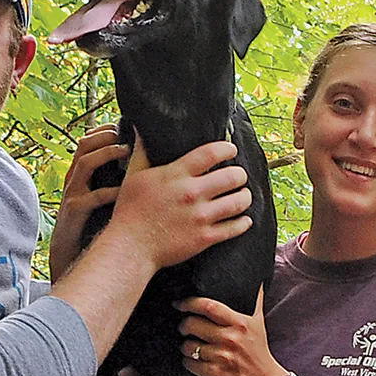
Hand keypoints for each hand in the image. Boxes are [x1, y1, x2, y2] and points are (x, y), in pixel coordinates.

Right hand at [49, 125, 128, 278]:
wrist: (72, 253)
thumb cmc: (95, 223)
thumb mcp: (104, 196)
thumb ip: (116, 179)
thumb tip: (143, 164)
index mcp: (83, 173)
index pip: (89, 141)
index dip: (104, 129)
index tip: (124, 124)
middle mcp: (76, 179)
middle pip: (84, 146)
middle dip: (104, 136)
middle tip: (126, 133)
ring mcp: (73, 194)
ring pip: (84, 165)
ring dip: (105, 155)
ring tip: (125, 150)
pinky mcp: (75, 212)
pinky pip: (90, 198)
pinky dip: (107, 192)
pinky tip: (123, 190)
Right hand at [107, 139, 253, 272]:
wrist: (130, 246)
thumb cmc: (130, 210)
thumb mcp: (134, 176)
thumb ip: (142, 153)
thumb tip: (140, 129)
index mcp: (176, 175)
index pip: (211, 154)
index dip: (227, 149)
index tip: (231, 150)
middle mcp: (191, 193)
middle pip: (233, 176)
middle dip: (240, 175)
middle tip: (239, 176)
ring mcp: (200, 216)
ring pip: (239, 202)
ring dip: (245, 196)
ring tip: (243, 195)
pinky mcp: (205, 237)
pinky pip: (235, 227)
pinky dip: (244, 222)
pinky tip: (245, 219)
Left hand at [177, 286, 282, 375]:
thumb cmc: (259, 351)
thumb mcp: (259, 324)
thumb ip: (255, 301)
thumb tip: (257, 280)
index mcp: (239, 324)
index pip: (208, 306)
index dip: (189, 303)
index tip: (180, 304)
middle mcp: (230, 339)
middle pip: (192, 324)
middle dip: (184, 325)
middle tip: (185, 327)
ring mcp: (221, 357)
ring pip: (188, 345)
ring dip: (186, 345)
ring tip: (192, 346)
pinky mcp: (215, 374)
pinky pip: (189, 363)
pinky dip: (189, 362)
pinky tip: (195, 360)